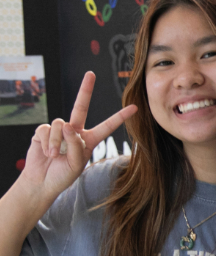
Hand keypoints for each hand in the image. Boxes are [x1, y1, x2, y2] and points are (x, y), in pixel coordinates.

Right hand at [21, 72, 136, 199]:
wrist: (41, 182)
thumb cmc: (62, 175)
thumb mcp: (76, 164)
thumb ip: (75, 145)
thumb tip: (67, 125)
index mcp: (89, 140)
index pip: (106, 127)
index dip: (120, 117)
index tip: (134, 108)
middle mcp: (74, 132)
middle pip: (80, 106)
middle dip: (85, 89)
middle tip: (91, 73)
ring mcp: (58, 130)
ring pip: (60, 123)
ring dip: (56, 141)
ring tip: (54, 155)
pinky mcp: (42, 131)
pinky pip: (45, 129)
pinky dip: (46, 142)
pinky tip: (46, 152)